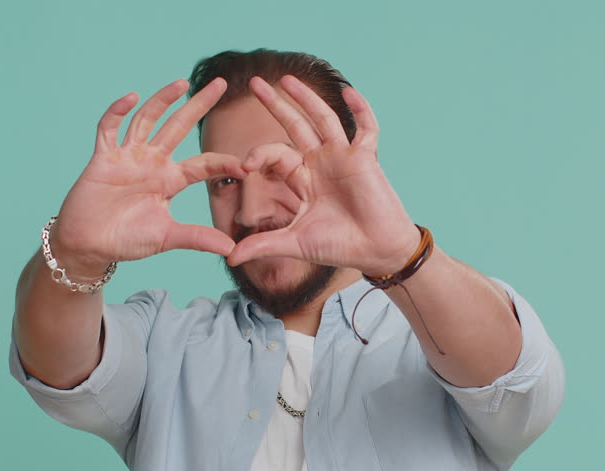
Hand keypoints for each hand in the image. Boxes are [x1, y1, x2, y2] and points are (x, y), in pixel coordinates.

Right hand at [51, 78, 246, 274]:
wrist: (89, 245)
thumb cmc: (126, 240)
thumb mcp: (166, 238)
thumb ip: (197, 238)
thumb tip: (231, 250)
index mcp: (170, 180)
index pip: (204, 164)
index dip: (224, 163)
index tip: (247, 165)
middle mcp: (152, 162)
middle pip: (179, 126)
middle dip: (199, 105)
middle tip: (221, 83)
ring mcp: (127, 156)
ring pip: (147, 119)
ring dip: (163, 100)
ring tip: (182, 82)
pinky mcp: (103, 157)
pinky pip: (109, 128)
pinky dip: (118, 112)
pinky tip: (132, 97)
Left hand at [224, 75, 420, 276]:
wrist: (375, 252)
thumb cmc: (339, 247)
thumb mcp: (294, 243)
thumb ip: (263, 245)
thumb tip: (229, 257)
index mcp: (304, 180)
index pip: (276, 155)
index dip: (259, 154)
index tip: (245, 166)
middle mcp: (321, 163)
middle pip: (295, 126)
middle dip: (275, 105)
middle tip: (254, 83)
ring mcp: (343, 157)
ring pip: (323, 118)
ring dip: (306, 98)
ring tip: (286, 78)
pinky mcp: (366, 158)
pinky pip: (366, 128)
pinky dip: (361, 109)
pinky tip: (348, 92)